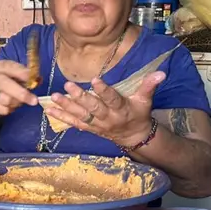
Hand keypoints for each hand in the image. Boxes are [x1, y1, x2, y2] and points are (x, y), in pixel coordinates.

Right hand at [0, 60, 38, 116]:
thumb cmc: (5, 81)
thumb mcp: (14, 74)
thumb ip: (26, 76)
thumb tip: (38, 80)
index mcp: (0, 67)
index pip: (11, 67)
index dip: (22, 73)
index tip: (33, 78)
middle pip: (5, 85)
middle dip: (21, 94)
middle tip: (34, 100)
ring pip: (6, 100)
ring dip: (17, 102)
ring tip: (19, 100)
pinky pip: (4, 109)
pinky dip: (11, 109)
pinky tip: (11, 104)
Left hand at [46, 72, 164, 146]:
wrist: (133, 137)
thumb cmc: (139, 114)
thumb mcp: (145, 100)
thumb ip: (150, 86)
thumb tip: (161, 72)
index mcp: (121, 109)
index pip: (113, 99)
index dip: (104, 91)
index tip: (95, 79)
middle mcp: (107, 118)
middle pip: (93, 108)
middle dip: (80, 97)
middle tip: (68, 85)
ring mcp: (96, 124)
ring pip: (80, 115)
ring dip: (66, 107)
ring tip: (54, 97)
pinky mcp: (89, 128)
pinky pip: (74, 123)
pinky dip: (61, 116)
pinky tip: (49, 109)